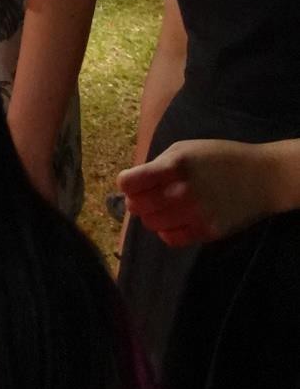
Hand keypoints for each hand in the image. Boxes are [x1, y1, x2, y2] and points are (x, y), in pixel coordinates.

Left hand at [119, 138, 277, 246]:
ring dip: (152, 215)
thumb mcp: (184, 149)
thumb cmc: (218, 157)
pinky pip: (171, 239)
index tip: (131, 183)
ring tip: (164, 206)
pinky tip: (176, 219)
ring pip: (152, 224)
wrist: (261, 177)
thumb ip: (157, 166)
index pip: (130, 183)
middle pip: (138, 206)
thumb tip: (133, 183)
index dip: (126, 183)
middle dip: (137, 200)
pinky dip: (167, 230)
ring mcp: (195, 215)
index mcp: (175, 166)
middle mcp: (182, 192)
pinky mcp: (207, 232)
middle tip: (147, 195)